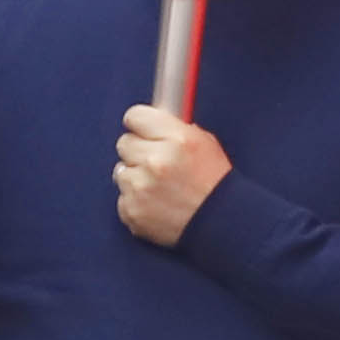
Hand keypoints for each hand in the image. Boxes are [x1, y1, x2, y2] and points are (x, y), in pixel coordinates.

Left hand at [115, 106, 230, 248]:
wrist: (219, 223)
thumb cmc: (214, 184)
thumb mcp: (204, 143)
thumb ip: (174, 129)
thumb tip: (151, 120)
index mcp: (177, 139)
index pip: (135, 116)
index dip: (140, 124)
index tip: (142, 129)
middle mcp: (156, 160)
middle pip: (124, 143)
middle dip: (137, 150)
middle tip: (155, 162)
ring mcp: (140, 187)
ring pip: (121, 170)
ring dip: (135, 176)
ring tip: (158, 186)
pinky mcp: (131, 209)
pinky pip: (122, 196)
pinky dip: (135, 200)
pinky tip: (155, 203)